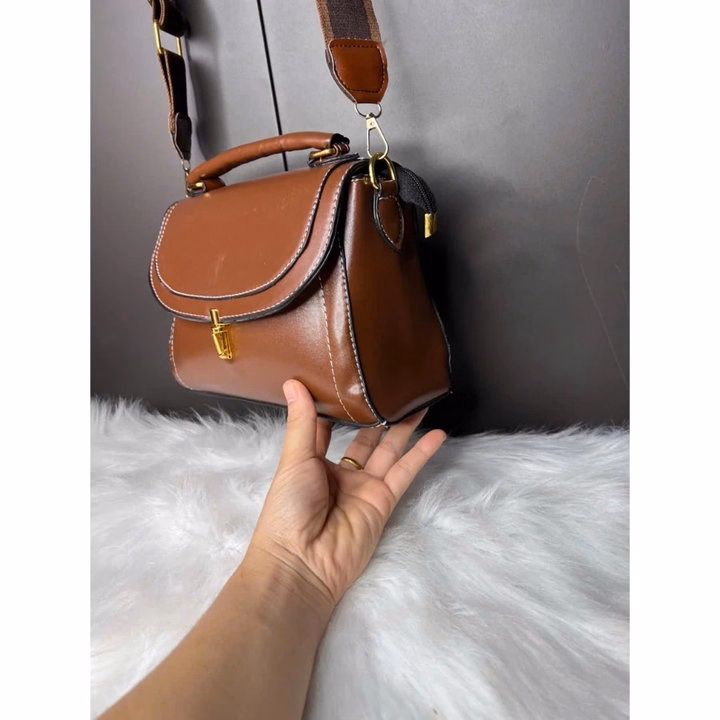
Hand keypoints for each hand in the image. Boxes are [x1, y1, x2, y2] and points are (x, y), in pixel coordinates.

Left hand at [247, 379, 446, 610]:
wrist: (302, 562)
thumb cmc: (289, 508)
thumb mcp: (294, 460)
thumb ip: (302, 422)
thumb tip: (293, 380)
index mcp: (314, 463)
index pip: (329, 428)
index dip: (339, 407)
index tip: (350, 379)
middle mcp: (342, 474)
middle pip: (366, 439)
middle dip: (379, 415)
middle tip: (395, 386)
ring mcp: (365, 488)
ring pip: (389, 450)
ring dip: (404, 428)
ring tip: (421, 400)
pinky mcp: (384, 501)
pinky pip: (405, 472)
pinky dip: (421, 454)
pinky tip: (437, 434)